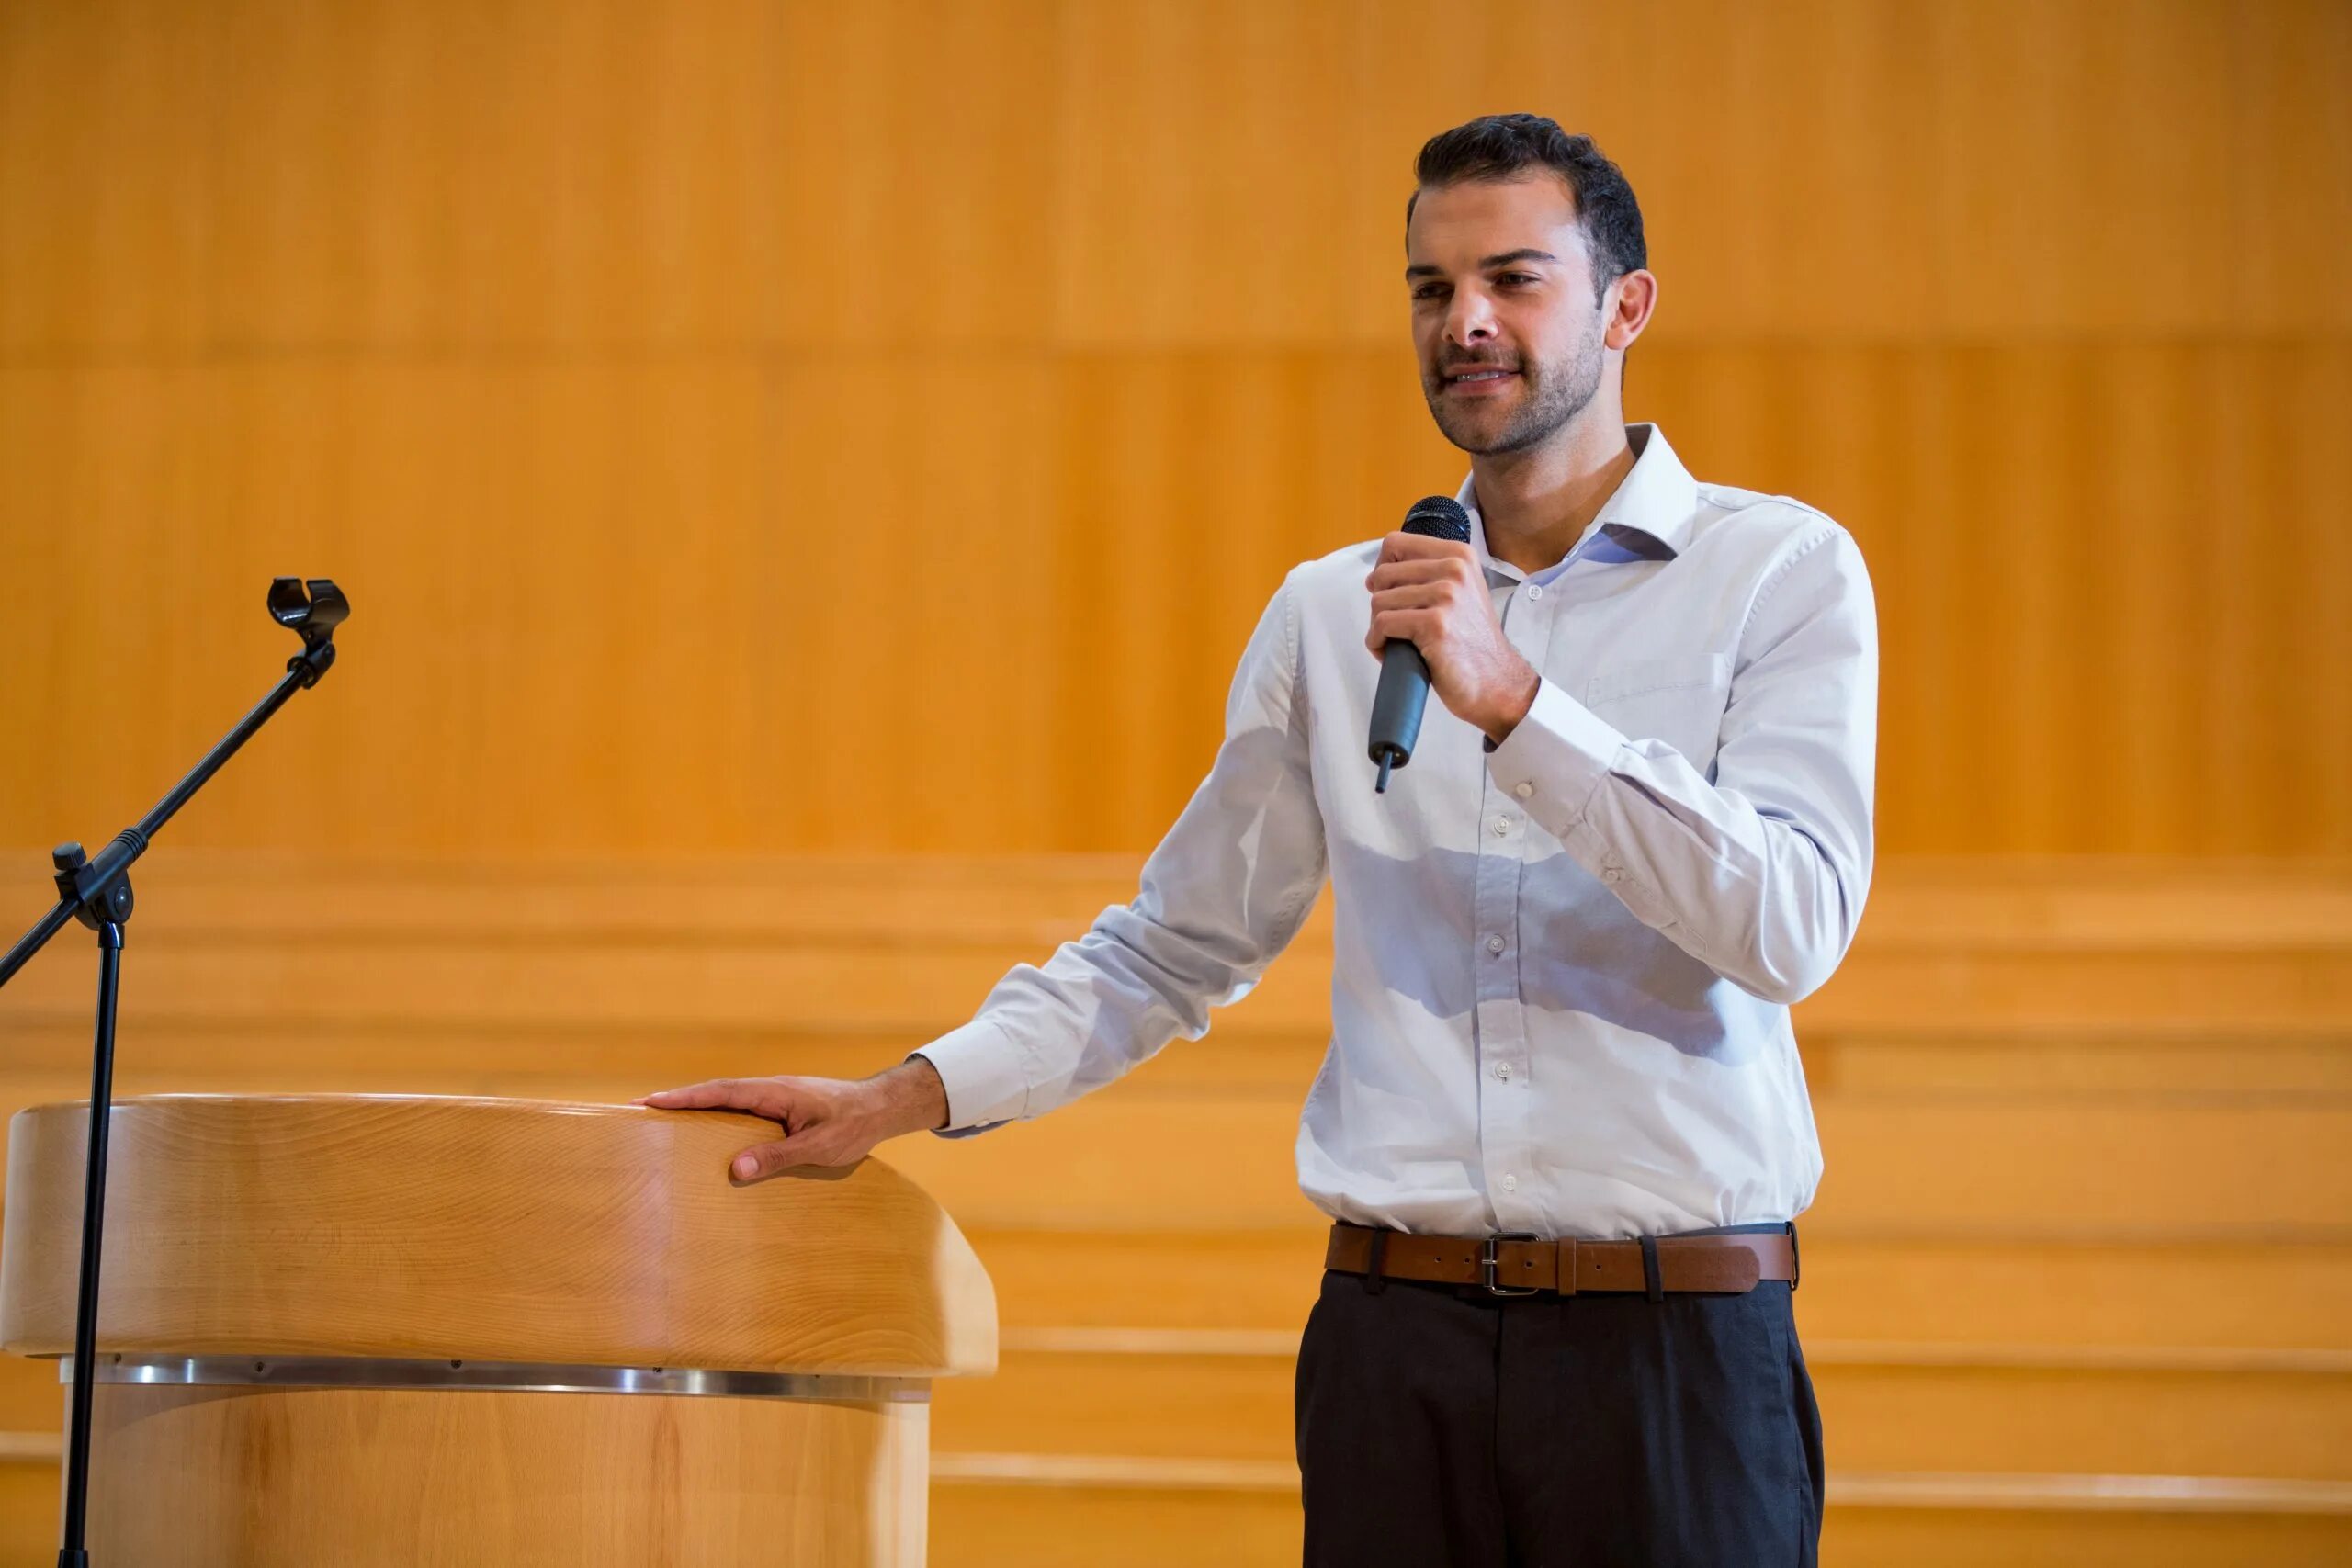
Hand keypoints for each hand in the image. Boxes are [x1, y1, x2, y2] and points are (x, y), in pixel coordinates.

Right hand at [635, 1057, 949, 1181]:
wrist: (881, 1108)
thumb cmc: (853, 1126)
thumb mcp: (818, 1146)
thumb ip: (778, 1157)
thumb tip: (735, 1168)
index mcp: (773, 1092)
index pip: (720, 1092)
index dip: (683, 1098)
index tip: (649, 1102)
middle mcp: (769, 1090)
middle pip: (715, 1093)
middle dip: (678, 1101)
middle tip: (639, 1111)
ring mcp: (775, 1098)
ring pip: (727, 1100)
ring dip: (697, 1108)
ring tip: (663, 1124)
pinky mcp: (782, 1109)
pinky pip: (742, 1110)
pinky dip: (719, 1116)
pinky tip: (708, 1134)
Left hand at [1365, 532, 1541, 742]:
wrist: (1496, 681)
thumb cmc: (1471, 643)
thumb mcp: (1459, 592)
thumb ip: (1427, 574)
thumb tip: (1375, 576)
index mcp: (1459, 555)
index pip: (1395, 543)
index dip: (1382, 569)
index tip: (1390, 592)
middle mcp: (1455, 569)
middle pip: (1382, 575)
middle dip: (1380, 604)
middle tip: (1396, 627)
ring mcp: (1447, 595)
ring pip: (1378, 601)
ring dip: (1378, 627)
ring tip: (1399, 642)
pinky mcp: (1435, 624)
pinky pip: (1382, 624)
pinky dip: (1377, 643)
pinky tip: (1392, 653)